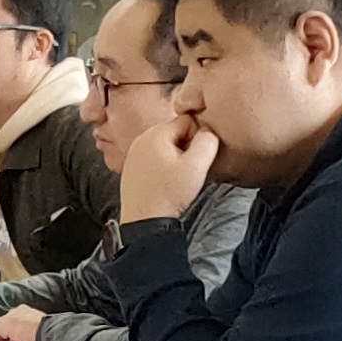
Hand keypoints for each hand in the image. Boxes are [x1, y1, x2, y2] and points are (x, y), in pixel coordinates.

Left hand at [121, 107, 219, 224]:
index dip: (198, 137)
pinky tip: (166, 181)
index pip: (187, 120)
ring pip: (166, 145)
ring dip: (176, 157)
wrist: (144, 220)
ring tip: (177, 177)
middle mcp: (141, 139)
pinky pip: (155, 157)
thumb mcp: (197, 166)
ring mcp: (134, 153)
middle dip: (187, 146)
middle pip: (175, 131)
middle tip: (187, 169)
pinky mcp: (133, 166)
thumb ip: (208, 141)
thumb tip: (208, 130)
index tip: (196, 158)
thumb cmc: (169, 194)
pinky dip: (164, 166)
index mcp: (155, 133)